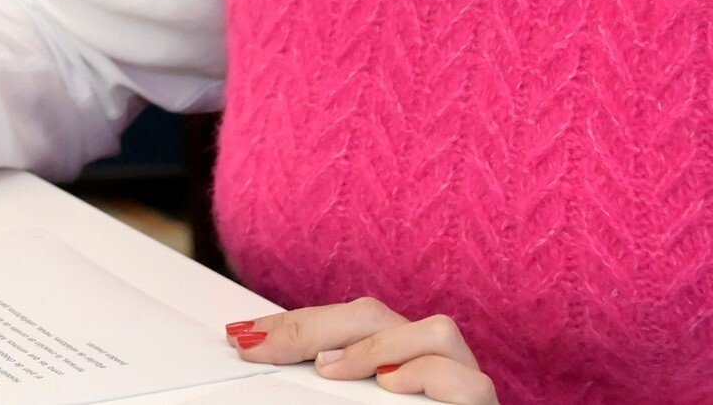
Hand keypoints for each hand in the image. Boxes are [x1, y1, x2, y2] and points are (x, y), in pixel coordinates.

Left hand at [225, 297, 497, 401]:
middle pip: (380, 317)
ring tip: (328, 370)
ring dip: (374, 344)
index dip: (299, 324)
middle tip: (261, 346)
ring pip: (436, 330)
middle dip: (316, 324)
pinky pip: (467, 380)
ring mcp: (464, 391)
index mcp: (397, 370)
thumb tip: (255, 355)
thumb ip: (317, 395)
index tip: (244, 336)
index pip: (349, 325)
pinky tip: (391, 386)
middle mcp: (435, 370)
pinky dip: (428, 374)